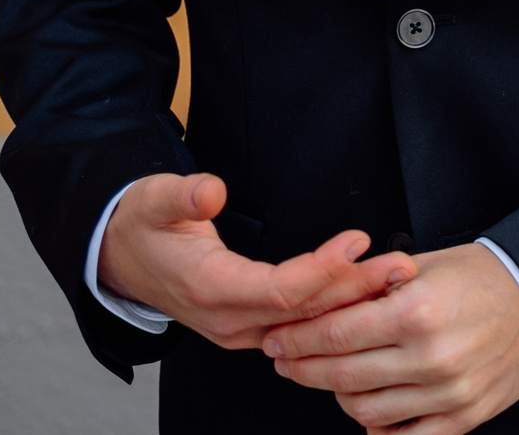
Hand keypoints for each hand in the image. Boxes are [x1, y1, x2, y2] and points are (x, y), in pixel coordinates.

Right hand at [98, 172, 416, 350]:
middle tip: (400, 265)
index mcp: (209, 289)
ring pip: (304, 323)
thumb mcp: (153, 199)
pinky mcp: (248, 326)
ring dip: (351, 302)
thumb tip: (210, 190)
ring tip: (396, 277)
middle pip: (303, 312)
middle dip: (355, 290)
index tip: (357, 242)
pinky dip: (332, 309)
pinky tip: (365, 294)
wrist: (118, 258)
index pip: (279, 289)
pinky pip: (297, 325)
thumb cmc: (140, 226)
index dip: (322, 269)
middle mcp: (227, 319)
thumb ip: (182, 195)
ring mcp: (238, 329)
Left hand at [260, 242, 518, 431]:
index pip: (336, 334)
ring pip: (366, 412)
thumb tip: (317, 305)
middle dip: (303, 369)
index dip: (297, 339)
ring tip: (330, 380)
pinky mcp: (464, 418)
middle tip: (285, 360)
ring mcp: (447, 393)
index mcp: (417, 312)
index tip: (276, 339)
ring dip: (338, 397)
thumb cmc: (484, 278)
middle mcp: (430, 356)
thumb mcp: (424, 266)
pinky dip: (380, 430)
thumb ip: (372, 288)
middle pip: (343, 376)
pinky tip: (369, 414)